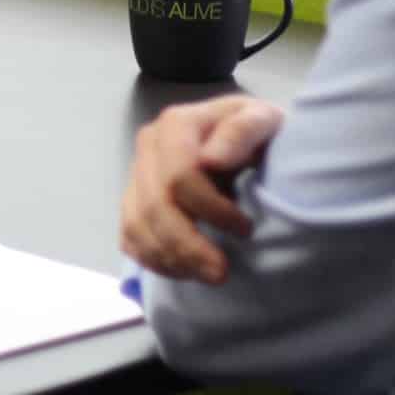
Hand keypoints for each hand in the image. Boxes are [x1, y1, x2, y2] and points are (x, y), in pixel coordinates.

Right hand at [120, 95, 282, 283]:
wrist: (242, 135)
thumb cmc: (257, 132)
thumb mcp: (264, 120)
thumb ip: (242, 132)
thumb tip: (210, 160)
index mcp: (176, 124)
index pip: (179, 176)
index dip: (210, 209)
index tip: (245, 228)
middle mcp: (148, 146)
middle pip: (154, 206)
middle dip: (187, 245)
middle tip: (221, 273)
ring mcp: (136, 172)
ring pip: (137, 225)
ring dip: (170, 258)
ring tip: (207, 274)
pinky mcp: (133, 197)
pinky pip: (129, 236)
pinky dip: (153, 260)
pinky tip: (185, 269)